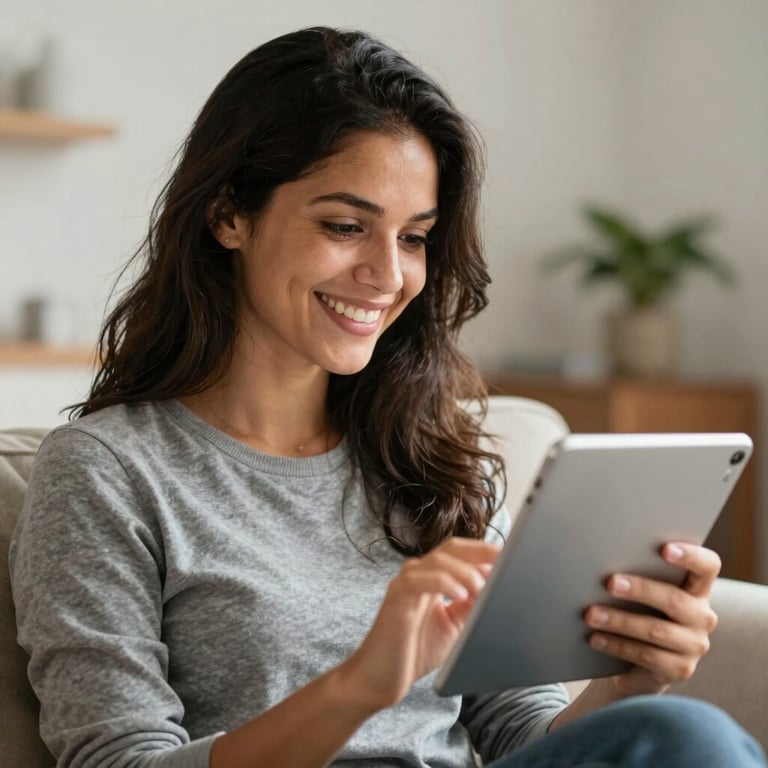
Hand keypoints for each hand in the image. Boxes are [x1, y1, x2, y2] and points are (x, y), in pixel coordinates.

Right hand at [336, 537, 498, 710]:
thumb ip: (472, 604)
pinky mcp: (396, 598)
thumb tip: (500, 587)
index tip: (512, 557)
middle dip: (480, 551)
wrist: (381, 678)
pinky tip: (462, 595)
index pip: (460, 553)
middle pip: (450, 548)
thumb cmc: (415, 651)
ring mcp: (405, 583)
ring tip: (482, 586)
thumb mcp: (455, 625)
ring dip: (464, 571)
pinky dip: (444, 583)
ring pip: (437, 560)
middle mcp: (417, 574)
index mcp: (432, 577)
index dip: (485, 552)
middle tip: (504, 559)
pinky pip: (420, 580)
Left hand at [584, 542, 720, 696]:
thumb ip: (635, 573)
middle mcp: (702, 616)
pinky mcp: (680, 669)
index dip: (691, 555)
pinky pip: (646, 655)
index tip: (664, 549)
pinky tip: (595, 638)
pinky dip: (616, 645)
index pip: (707, 566)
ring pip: (657, 630)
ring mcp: (694, 645)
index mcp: (696, 588)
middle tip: (610, 583)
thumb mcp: (641, 592)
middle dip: (640, 589)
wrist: (638, 661)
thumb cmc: (637, 611)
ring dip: (620, 621)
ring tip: (591, 615)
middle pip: (675, 600)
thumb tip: (600, 556)